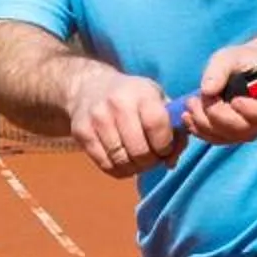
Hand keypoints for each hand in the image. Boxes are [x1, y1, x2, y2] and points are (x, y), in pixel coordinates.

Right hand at [65, 68, 181, 177]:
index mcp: (142, 93)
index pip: (157, 127)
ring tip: (137, 159)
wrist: (90, 86)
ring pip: (122, 161)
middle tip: (151, 158)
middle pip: (140, 151)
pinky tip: (123, 161)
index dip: (165, 146)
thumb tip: (171, 162)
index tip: (164, 148)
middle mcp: (117, 104)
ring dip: (135, 168)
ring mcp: (97, 118)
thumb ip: (174, 130)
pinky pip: (105, 165)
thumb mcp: (158, 100)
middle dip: (151, 161)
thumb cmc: (133, 97)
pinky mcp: (82, 132)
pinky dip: (119, 170)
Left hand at [178, 37, 256, 146]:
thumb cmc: (242, 60)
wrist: (242, 68)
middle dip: (216, 115)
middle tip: (197, 99)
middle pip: (242, 129)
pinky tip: (188, 117)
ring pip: (227, 136)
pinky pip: (216, 139)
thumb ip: (220, 70)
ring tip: (190, 103)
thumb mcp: (231, 57)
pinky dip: (199, 130)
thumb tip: (207, 90)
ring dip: (204, 123)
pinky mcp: (232, 135)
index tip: (234, 99)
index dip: (251, 110)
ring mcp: (248, 131)